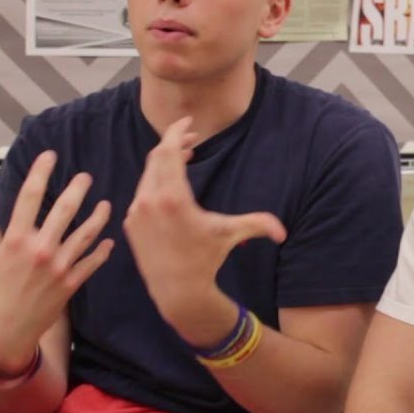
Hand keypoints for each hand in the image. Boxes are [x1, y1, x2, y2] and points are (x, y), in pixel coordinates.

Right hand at [0, 151, 112, 372]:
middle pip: (64, 210)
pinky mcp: (71, 283)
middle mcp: (39, 248)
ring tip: (106, 204)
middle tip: (86, 176)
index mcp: (15, 240)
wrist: (4, 334)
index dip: (41, 173)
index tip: (50, 156)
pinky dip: (102, 250)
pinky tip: (109, 240)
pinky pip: (92, 261)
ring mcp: (58, 266)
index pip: (29, 197)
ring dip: (98, 217)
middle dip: (77, 189)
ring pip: (85, 233)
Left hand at [124, 117, 285, 339]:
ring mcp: (137, 211)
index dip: (176, 131)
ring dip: (164, 162)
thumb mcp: (232, 235)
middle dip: (173, 143)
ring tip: (183, 157)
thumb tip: (282, 232)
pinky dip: (155, 181)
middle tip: (191, 138)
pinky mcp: (131, 223)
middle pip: (157, 158)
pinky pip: (142, 192)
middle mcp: (149, 200)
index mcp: (172, 197)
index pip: (168, 151)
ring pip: (148, 174)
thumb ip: (258, 224)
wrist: (178, 290)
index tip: (188, 122)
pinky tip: (169, 184)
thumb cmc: (206, 259)